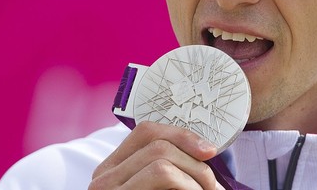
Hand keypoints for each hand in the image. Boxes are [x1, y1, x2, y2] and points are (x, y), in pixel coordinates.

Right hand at [89, 121, 222, 189]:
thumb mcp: (160, 186)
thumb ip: (169, 167)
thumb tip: (204, 147)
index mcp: (112, 169)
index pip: (146, 131)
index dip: (182, 135)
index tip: (210, 150)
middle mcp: (102, 178)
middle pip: (158, 145)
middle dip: (195, 163)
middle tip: (213, 186)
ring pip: (162, 162)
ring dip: (195, 178)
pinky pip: (162, 175)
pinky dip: (189, 186)